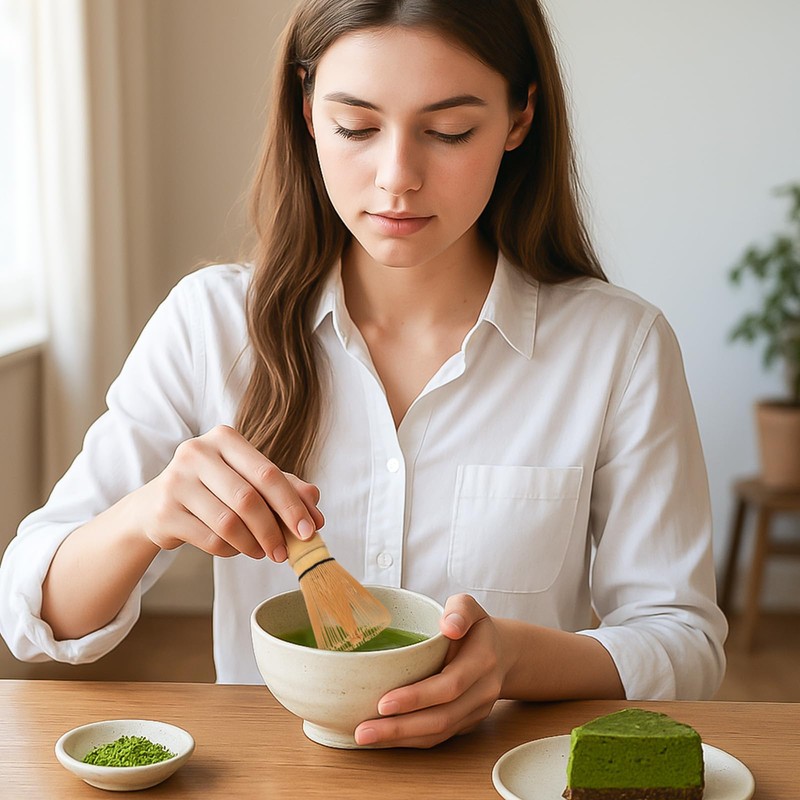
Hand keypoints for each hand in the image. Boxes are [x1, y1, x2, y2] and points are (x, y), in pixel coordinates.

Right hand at [131, 425, 323, 559]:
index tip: (309, 531)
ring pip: (228, 522)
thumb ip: (286, 489)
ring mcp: (176, 480)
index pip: (268, 473)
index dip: (292, 505)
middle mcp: (197, 452)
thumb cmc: (215, 489)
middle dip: (273, 530)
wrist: (157, 505)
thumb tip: (317, 511)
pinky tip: (236, 548)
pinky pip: (209, 539)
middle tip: (286, 552)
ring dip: (253, 544)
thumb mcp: (250, 481)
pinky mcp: (164, 511)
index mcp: (224, 438)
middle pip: (248, 498)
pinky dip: (230, 551)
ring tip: (262, 552)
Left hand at [353, 594, 509, 747]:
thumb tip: (449, 626)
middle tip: (363, 731)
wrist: (502, 652)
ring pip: (439, 733)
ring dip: (401, 740)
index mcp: (482, 661)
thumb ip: (460, 609)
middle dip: (400, 728)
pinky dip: (410, 741)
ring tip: (366, 738)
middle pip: (441, 718)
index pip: (449, 685)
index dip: (417, 697)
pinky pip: (439, 737)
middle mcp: (482, 692)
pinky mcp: (467, 723)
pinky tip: (385, 739)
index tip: (383, 703)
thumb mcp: (469, 606)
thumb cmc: (475, 627)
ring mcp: (476, 711)